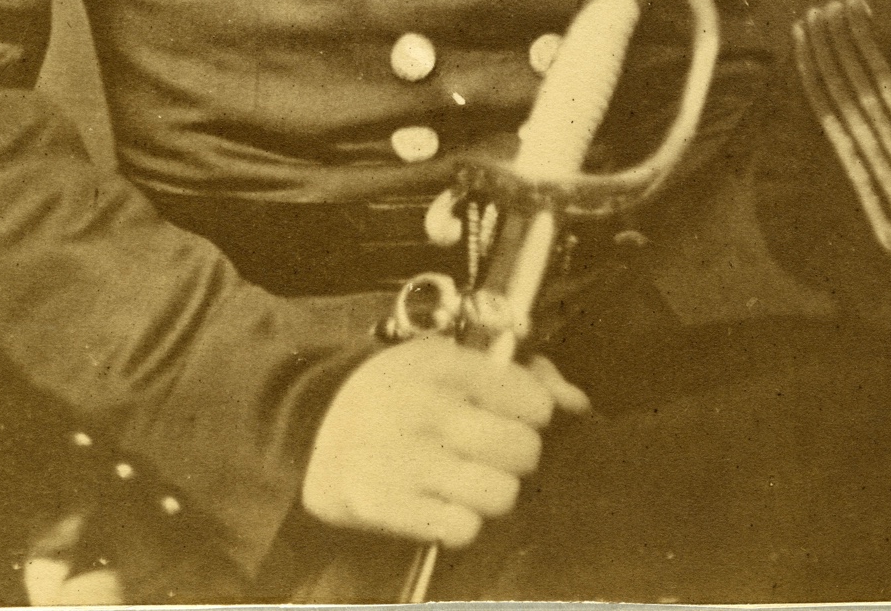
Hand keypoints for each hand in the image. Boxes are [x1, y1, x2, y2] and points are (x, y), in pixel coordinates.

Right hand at [301, 336, 588, 547]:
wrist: (312, 424)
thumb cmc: (397, 392)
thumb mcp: (449, 361)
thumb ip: (521, 374)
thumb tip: (577, 401)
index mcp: (443, 365)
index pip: (531, 399)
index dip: (532, 412)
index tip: (515, 414)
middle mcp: (426, 409)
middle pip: (522, 451)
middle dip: (516, 455)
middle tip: (492, 451)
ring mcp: (404, 459)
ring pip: (500, 495)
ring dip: (492, 493)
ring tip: (468, 479)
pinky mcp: (384, 504)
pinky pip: (461, 528)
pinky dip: (459, 522)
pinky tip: (443, 503)